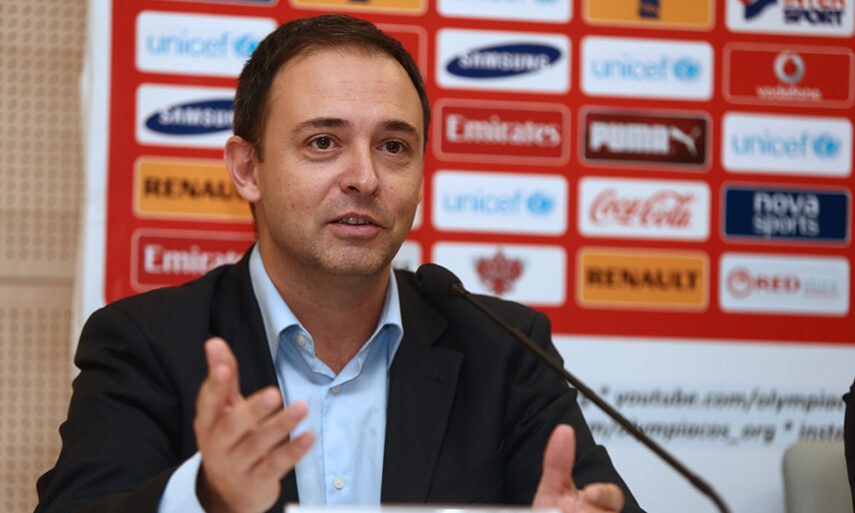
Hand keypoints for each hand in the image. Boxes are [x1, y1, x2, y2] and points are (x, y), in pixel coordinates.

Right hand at [193, 337, 314, 512]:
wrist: (227, 493)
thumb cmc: (229, 438)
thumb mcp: (223, 409)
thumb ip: (223, 376)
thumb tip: (214, 342)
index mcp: (208, 423)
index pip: (208, 402)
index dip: (215, 385)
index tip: (225, 367)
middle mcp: (217, 445)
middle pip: (232, 427)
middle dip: (253, 410)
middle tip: (275, 392)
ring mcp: (236, 466)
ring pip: (258, 445)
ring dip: (281, 425)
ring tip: (302, 407)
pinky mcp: (257, 482)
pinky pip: (276, 466)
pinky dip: (293, 451)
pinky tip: (309, 436)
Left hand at [533, 424, 624, 512]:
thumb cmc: (553, 512)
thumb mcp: (553, 488)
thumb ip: (558, 462)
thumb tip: (564, 431)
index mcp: (597, 504)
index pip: (612, 498)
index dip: (604, 494)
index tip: (590, 493)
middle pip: (604, 511)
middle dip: (591, 510)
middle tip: (574, 506)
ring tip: (564, 510)